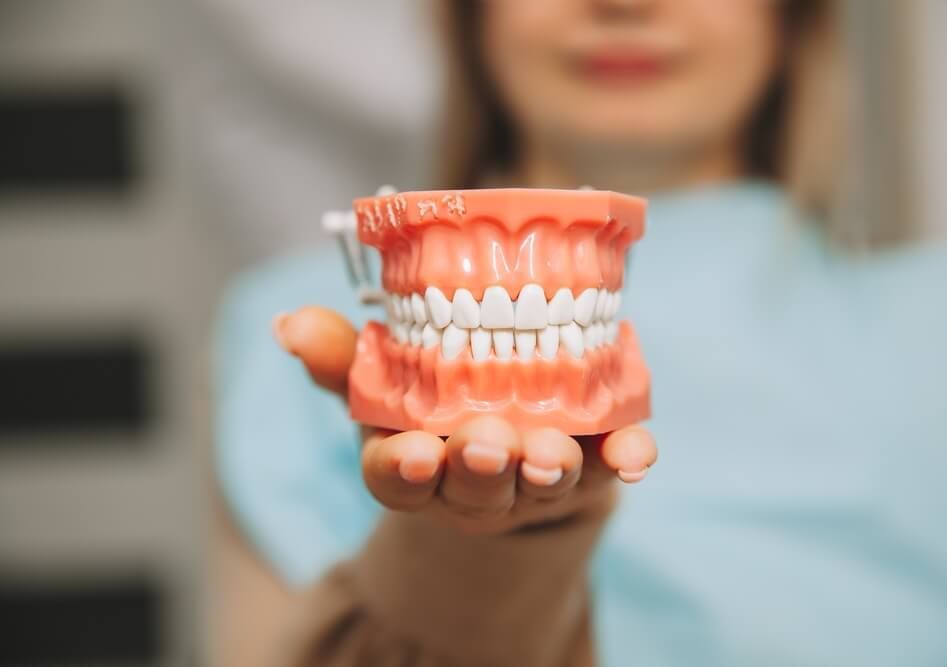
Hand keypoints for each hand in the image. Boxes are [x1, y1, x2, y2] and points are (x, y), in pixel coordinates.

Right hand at [274, 306, 657, 535]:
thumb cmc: (430, 403)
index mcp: (415, 464)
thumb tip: (289, 323)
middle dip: (483, 467)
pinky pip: (608, 464)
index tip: (417, 454)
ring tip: (550, 451)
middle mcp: (474, 483)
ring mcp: (533, 479)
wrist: (506, 430)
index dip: (406, 471)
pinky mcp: (589, 462)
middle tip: (489, 443)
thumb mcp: (381, 380)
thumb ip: (343, 356)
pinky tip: (637, 452)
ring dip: (547, 468)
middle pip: (475, 486)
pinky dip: (624, 457)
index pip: (399, 478)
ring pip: (541, 483)